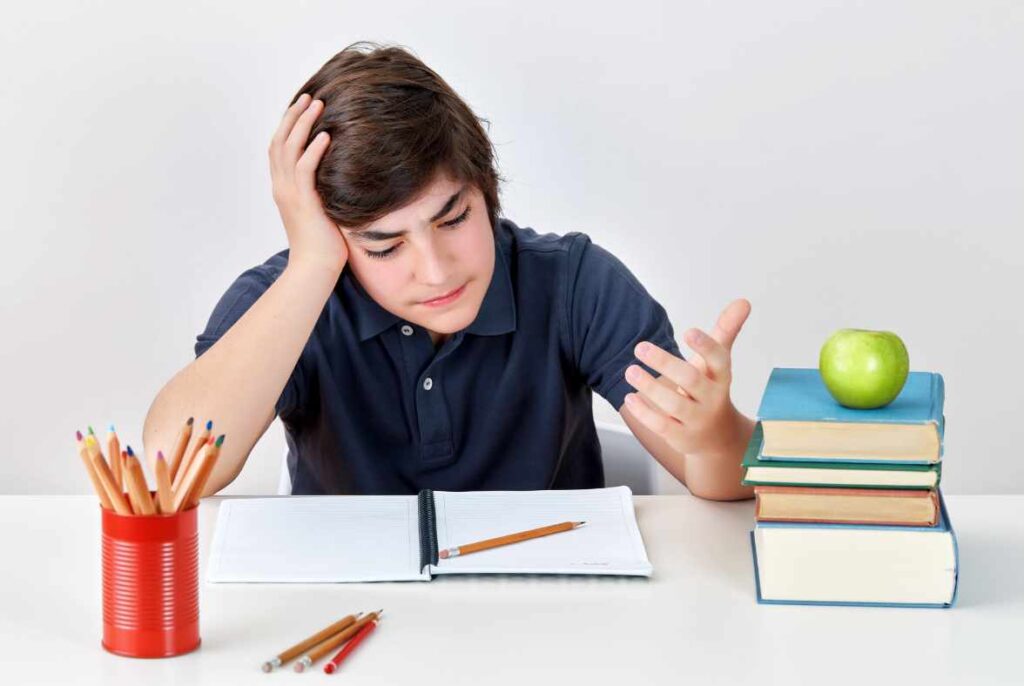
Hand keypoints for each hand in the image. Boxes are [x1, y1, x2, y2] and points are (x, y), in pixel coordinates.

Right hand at [269, 93, 347, 274]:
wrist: (314, 269)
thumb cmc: (323, 245)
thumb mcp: (322, 210)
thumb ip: (324, 191)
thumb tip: (342, 177)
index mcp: (283, 188)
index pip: (279, 149)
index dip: (288, 125)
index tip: (302, 107)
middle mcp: (282, 187)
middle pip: (280, 141)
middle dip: (293, 116)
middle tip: (308, 96)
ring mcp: (290, 194)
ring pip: (289, 149)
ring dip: (303, 124)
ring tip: (318, 105)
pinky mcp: (304, 203)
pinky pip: (305, 170)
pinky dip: (313, 150)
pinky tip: (326, 135)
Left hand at [622, 298, 751, 454]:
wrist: (717, 438)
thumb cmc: (711, 389)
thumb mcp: (717, 363)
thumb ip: (725, 331)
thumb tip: (743, 301)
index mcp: (721, 378)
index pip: (719, 360)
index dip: (706, 346)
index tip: (688, 331)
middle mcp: (712, 399)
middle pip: (691, 380)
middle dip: (665, 363)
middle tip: (640, 346)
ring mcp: (697, 420)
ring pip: (674, 405)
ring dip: (650, 386)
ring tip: (630, 370)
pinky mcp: (681, 437)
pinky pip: (661, 426)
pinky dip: (644, 412)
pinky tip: (629, 397)